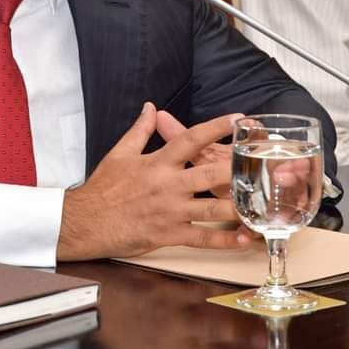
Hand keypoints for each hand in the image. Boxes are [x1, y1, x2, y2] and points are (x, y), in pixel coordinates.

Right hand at [57, 103, 252, 260]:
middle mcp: (168, 185)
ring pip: (211, 209)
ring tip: (262, 205)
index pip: (190, 139)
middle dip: (236, 167)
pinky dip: (224, 240)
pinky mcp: (169, 234)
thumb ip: (140, 129)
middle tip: (260, 162)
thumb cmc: (103, 188)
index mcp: (158, 163)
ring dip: (238, 207)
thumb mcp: (120, 152)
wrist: (86, 221)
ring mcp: (170, 211)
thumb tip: (151, 108)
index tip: (236, 118)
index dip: (215, 127)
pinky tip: (243, 238)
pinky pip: (202, 237)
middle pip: (208, 173)